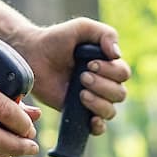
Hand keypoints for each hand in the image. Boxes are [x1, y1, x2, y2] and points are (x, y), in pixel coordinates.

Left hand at [12, 18, 131, 135]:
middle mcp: (104, 84)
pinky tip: (91, 119)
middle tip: (82, 77)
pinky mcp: (80, 114)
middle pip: (120, 94)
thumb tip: (117, 55)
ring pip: (111, 111)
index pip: (123, 74)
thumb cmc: (57, 39)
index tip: (89, 63)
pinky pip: (99, 128)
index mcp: (108, 65)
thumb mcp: (82, 28)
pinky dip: (99, 126)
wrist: (33, 55)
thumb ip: (105, 34)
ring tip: (81, 93)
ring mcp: (93, 100)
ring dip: (99, 103)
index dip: (110, 71)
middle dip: (103, 86)